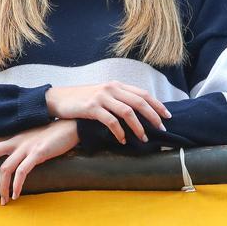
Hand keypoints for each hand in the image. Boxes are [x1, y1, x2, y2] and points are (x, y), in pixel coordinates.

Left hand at [0, 120, 77, 204]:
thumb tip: (17, 157)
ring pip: (5, 168)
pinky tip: (16, 195)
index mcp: (14, 135)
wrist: (72, 125)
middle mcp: (16, 140)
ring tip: (3, 200)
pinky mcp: (38, 154)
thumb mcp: (34, 136)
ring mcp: (26, 147)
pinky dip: (17, 185)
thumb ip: (23, 144)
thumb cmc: (55, 132)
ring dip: (1, 187)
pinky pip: (22, 172)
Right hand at [45, 81, 170, 144]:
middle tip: (162, 129)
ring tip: (144, 139)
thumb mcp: (103, 95)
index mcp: (117, 85)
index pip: (143, 93)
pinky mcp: (91, 108)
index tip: (167, 116)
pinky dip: (119, 132)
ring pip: (128, 112)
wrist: (58, 99)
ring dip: (138, 127)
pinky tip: (122, 140)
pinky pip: (111, 121)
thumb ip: (119, 99)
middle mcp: (111, 88)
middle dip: (153, 116)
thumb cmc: (82, 100)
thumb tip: (138, 111)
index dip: (157, 105)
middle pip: (139, 102)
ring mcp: (102, 97)